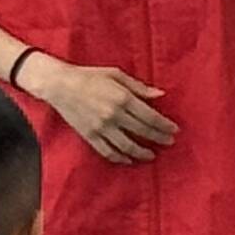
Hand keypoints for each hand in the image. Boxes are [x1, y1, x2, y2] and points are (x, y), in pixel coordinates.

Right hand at [36, 60, 178, 163]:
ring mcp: (101, 127)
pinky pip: (107, 151)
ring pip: (126, 146)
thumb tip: (160, 94)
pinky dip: (119, 158)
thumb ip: (139, 87)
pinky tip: (129, 160)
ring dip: (141, 152)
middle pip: (142, 131)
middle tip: (169, 142)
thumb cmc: (89, 76)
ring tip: (152, 155)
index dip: (164, 125)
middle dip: (158, 138)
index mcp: (123, 98)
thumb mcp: (116, 75)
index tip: (174, 130)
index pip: (150, 117)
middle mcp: (114, 115)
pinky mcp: (89, 135)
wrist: (59, 85)